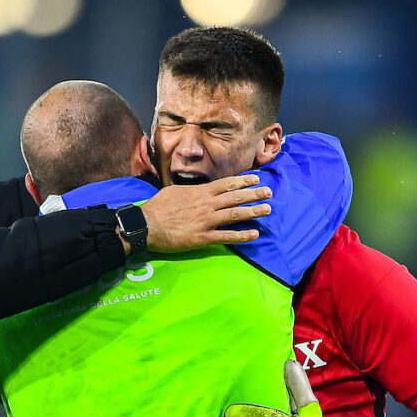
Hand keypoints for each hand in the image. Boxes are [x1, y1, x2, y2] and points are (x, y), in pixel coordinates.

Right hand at [142, 174, 271, 251]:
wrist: (147, 225)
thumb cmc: (158, 207)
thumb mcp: (174, 191)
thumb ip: (190, 190)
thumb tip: (197, 189)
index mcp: (200, 192)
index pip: (227, 184)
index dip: (243, 181)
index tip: (256, 179)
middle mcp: (207, 204)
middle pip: (235, 198)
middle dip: (254, 194)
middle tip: (269, 193)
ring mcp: (207, 221)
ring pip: (235, 215)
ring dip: (253, 212)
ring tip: (267, 210)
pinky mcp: (203, 238)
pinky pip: (227, 236)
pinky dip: (242, 235)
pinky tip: (254, 234)